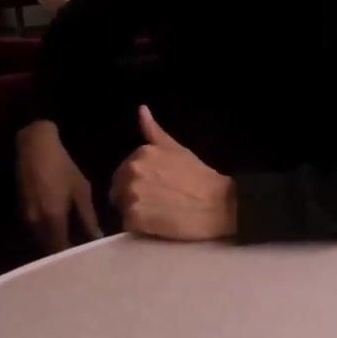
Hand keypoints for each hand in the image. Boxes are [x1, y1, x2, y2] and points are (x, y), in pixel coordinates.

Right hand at [17, 120, 101, 251]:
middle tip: (80, 254)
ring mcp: (26, 219)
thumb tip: (97, 239)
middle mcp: (36, 224)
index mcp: (53, 220)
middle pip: (49, 249)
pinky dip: (47, 234)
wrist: (34, 148)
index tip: (86, 259)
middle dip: (63, 253)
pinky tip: (59, 228)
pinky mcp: (22, 212)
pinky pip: (36, 231)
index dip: (73, 257)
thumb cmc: (61, 166)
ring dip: (54, 244)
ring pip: (42, 241)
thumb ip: (88, 217)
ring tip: (71, 242)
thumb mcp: (80, 190)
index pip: (61, 251)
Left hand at [109, 106, 235, 240]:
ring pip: (122, 208)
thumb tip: (141, 109)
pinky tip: (157, 225)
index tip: (154, 190)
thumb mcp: (176, 149)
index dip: (135, 184)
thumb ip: (154, 131)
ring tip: (158, 214)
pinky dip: (138, 228)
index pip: (122, 173)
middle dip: (131, 198)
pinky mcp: (135, 218)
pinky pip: (127, 225)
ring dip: (135, 213)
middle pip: (118, 190)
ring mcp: (132, 194)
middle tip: (156, 204)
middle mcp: (132, 171)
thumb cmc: (200, 177)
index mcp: (141, 153)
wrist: (218, 204)